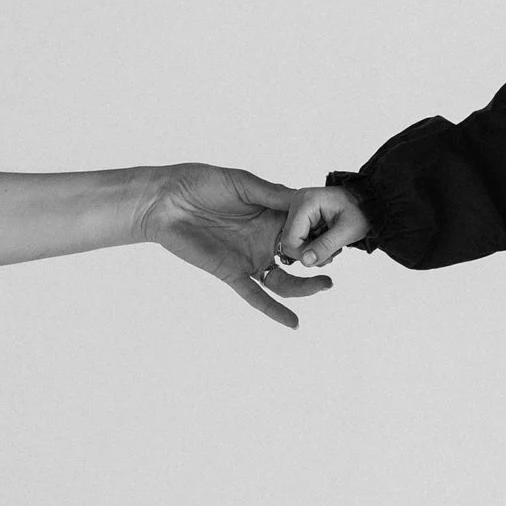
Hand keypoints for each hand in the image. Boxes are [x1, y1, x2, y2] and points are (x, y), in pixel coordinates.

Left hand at [140, 164, 335, 329]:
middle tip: (334, 261)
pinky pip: (256, 295)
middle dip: (319, 261)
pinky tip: (293, 323)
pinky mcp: (232, 272)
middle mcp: (264, 239)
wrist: (164, 201)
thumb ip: (273, 194)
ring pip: (283, 279)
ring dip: (305, 287)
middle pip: (300, 257)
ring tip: (323, 286)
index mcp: (270, 215)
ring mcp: (250, 258)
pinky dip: (274, 310)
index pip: (304, 228)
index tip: (341, 234)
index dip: (321, 233)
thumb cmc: (199, 183)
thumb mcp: (242, 183)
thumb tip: (305, 198)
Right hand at [279, 181, 371, 266]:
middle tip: (331, 253)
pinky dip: (313, 244)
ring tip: (332, 246)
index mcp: (306, 202)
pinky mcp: (303, 215)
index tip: (325, 257)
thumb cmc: (362, 211)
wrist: (369, 203)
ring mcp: (299, 208)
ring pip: (294, 241)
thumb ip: (325, 247)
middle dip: (309, 252)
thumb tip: (306, 261)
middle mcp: (298, 202)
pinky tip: (327, 241)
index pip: (290, 238)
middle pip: (289, 240)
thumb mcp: (347, 231)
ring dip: (313, 249)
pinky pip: (300, 237)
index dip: (303, 254)